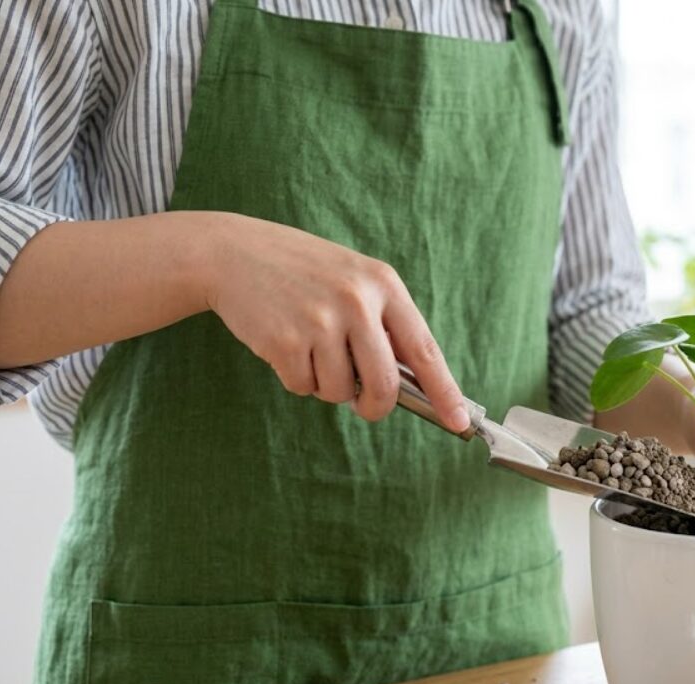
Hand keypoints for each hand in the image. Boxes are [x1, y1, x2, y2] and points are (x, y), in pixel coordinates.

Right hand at [201, 212, 469, 429]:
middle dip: (375, 406)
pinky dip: (297, 378)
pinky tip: (286, 345)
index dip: (445, 391)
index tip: (459, 421)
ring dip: (327, 385)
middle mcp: (357, 301)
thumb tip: (413, 386)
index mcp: (383, 284)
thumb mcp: (354, 281)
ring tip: (311, 348)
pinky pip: (304, 387)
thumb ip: (384, 325)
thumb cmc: (304, 273)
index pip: (424, 349)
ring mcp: (320, 321)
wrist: (235, 252)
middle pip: (384, 386)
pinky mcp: (285, 341)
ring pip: (340, 392)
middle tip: (365, 405)